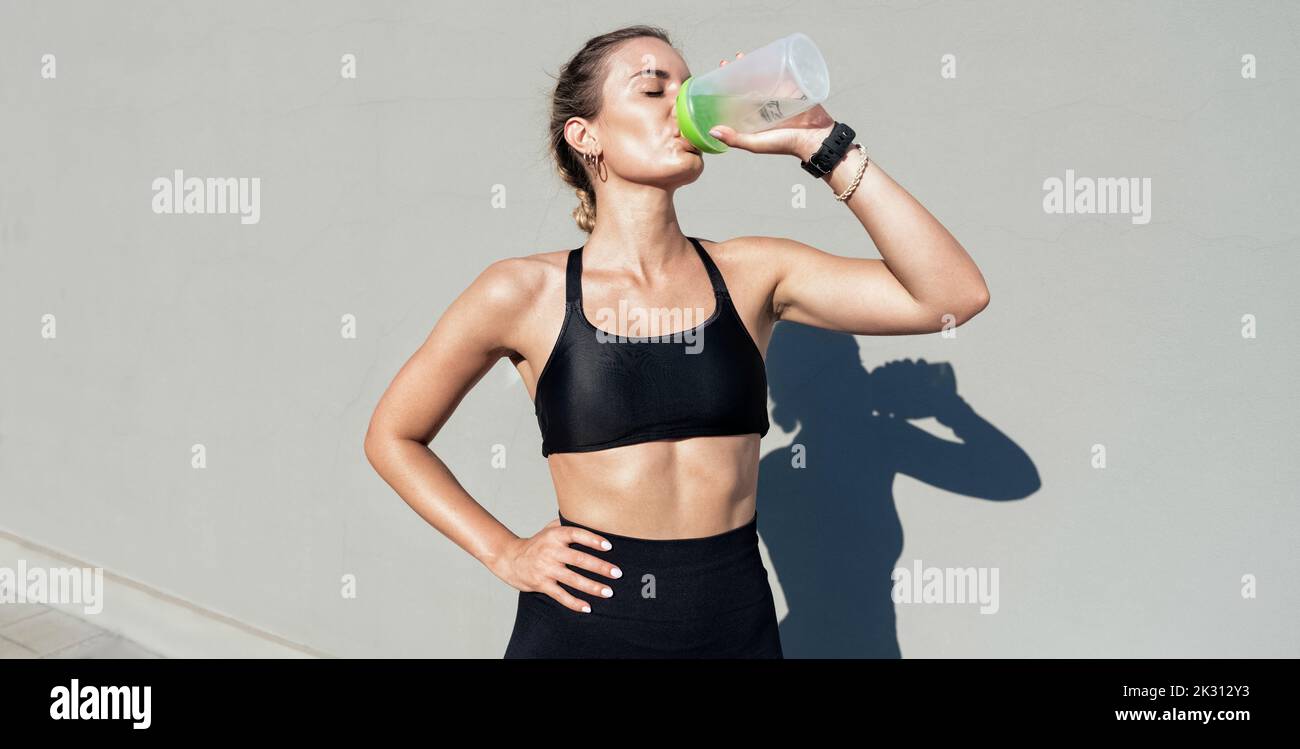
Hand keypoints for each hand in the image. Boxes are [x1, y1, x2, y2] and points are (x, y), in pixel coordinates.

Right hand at [492, 518, 622, 612]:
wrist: (509, 559)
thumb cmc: (536, 544)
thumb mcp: (549, 529)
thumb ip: (567, 524)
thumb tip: (591, 516)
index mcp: (554, 536)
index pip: (576, 534)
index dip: (592, 539)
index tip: (609, 546)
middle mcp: (550, 551)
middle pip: (579, 559)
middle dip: (600, 567)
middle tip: (617, 573)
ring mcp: (546, 569)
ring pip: (572, 579)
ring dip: (592, 587)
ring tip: (608, 592)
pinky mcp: (541, 584)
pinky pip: (560, 595)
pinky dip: (574, 603)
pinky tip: (587, 608)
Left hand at [706, 51, 836, 158]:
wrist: (815, 139)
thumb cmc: (786, 144)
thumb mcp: (756, 143)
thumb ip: (735, 139)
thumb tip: (711, 131)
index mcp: (754, 116)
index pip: (737, 97)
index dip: (727, 85)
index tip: (719, 74)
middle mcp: (765, 104)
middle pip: (749, 83)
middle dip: (740, 70)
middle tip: (733, 59)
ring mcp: (780, 95)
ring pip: (765, 76)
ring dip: (755, 64)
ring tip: (745, 55)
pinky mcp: (794, 88)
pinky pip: (784, 72)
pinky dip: (777, 62)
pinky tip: (768, 54)